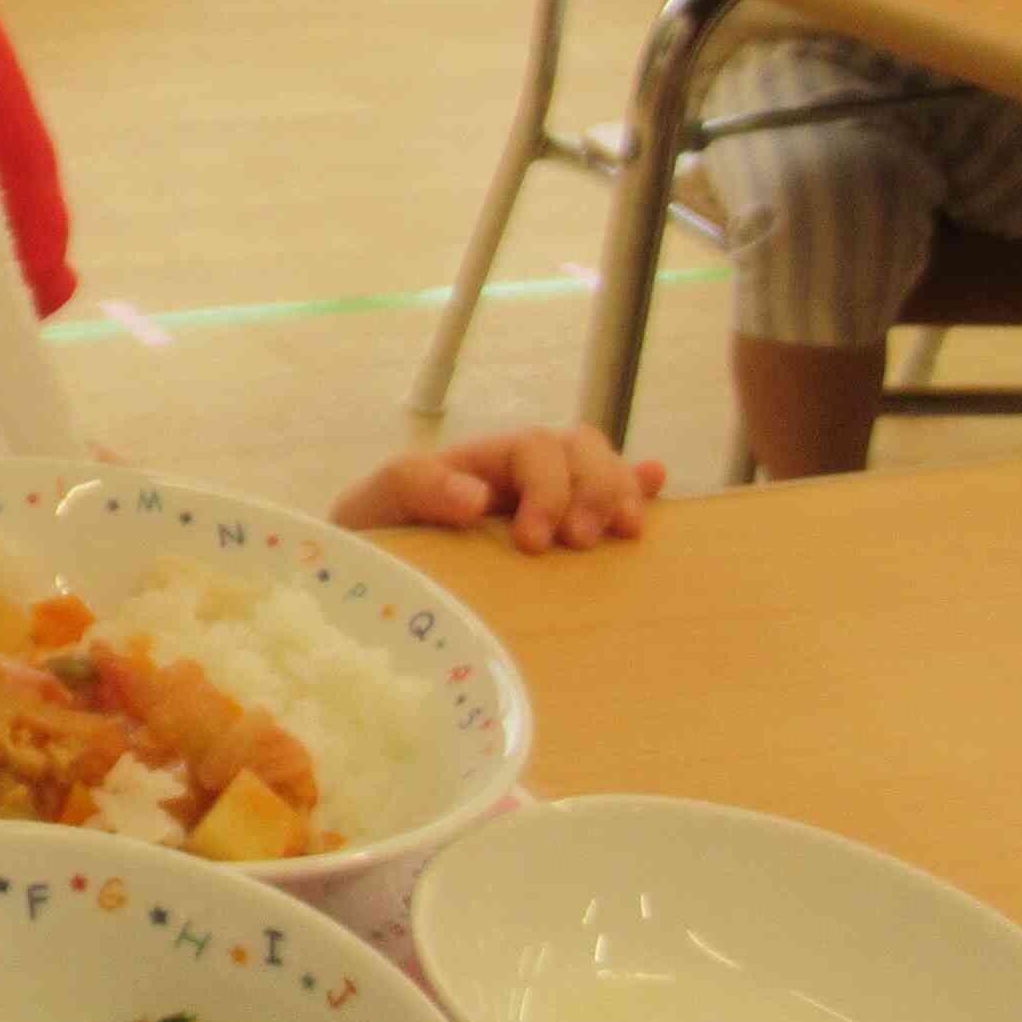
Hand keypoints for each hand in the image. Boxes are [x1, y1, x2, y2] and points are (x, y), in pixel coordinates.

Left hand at [330, 428, 664, 551]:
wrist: (364, 573)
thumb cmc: (372, 533)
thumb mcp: (375, 504)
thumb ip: (414, 487)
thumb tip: (477, 496)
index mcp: (479, 461)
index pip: (534, 448)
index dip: (548, 488)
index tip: (536, 543)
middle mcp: (517, 474)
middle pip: (579, 448)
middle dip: (593, 489)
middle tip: (580, 543)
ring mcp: (543, 499)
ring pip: (599, 466)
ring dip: (620, 492)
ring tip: (625, 531)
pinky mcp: (556, 530)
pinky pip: (606, 493)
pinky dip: (637, 484)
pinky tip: (657, 479)